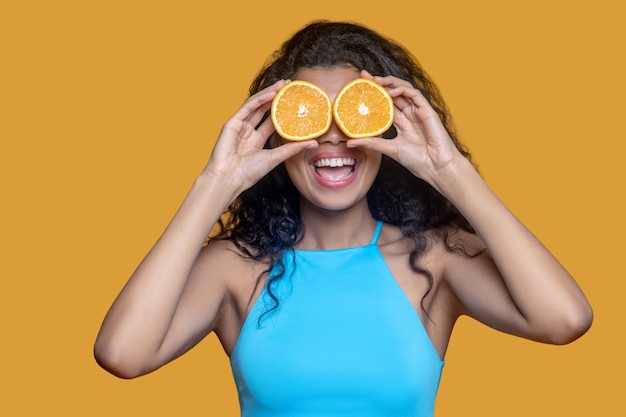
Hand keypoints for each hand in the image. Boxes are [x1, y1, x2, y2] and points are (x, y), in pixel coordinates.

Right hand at [204, 80, 317, 193]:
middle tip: (290, 86)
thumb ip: (293, 148)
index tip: (295, 101)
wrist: (229, 179)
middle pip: (264, 110)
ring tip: (283, 84)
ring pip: (256, 105)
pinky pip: (248, 107)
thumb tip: (314, 143)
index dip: (283, 110)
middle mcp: (248, 131)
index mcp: (256, 140)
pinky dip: (260, 98)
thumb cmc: (249, 173)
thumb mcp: (275, 157)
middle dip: (277, 97)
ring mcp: (240, 126)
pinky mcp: (232, 123)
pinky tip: (271, 92)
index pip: (272, 121)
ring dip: (269, 93)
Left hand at [347, 71, 466, 185]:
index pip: (385, 103)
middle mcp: (409, 114)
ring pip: (403, 89)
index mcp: (401, 122)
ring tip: (376, 80)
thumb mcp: (388, 149)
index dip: (374, 94)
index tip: (359, 86)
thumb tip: (350, 142)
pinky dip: (403, 89)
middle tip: (364, 76)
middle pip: (393, 93)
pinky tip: (391, 90)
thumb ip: (370, 143)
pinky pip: (414, 94)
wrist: (434, 167)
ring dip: (390, 82)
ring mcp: (418, 111)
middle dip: (379, 83)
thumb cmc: (416, 160)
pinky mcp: (427, 110)